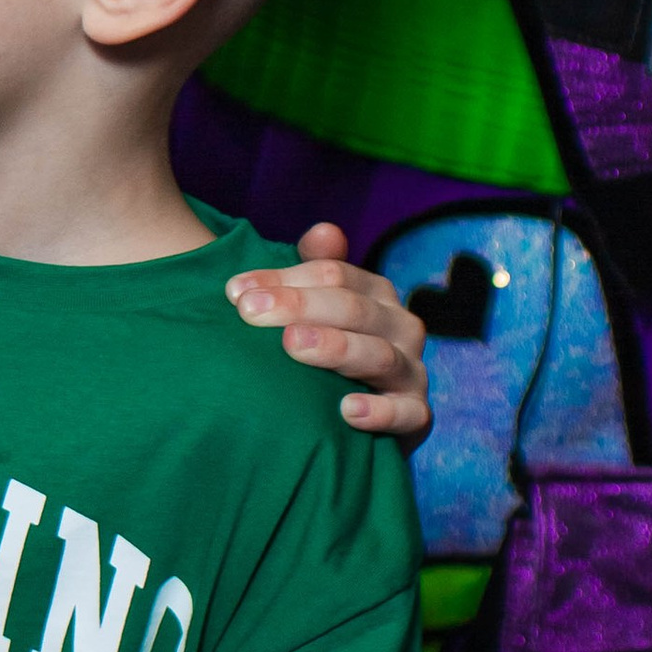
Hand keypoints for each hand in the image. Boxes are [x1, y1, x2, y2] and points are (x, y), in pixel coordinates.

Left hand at [227, 223, 429, 440]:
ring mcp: (411, 371)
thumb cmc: (326, 353)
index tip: (235, 292)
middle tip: (249, 312)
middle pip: (353, 308)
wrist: (354, 420)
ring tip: (291, 345)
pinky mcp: (416, 415)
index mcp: (375, 294)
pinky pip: (408, 413)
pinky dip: (381, 411)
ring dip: (335, 348)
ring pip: (379, 354)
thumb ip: (314, 269)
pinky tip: (347, 409)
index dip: (283, 279)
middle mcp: (399, 326)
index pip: (334, 275)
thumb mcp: (315, 309)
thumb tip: (324, 231)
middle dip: (299, 306)